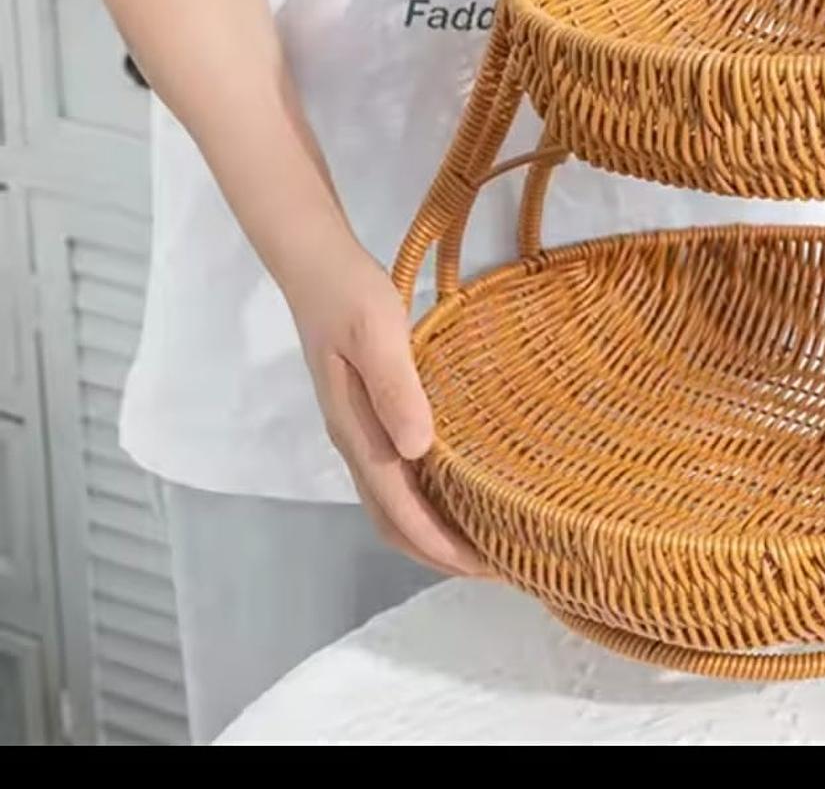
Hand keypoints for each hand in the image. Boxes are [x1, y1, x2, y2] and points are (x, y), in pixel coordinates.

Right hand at [285, 241, 486, 575]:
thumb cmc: (351, 296)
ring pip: (391, 503)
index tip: (483, 566)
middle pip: (392, 521)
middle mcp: (356, 442)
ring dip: (431, 532)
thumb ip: (395, 388)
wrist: (317, 267)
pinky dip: (425, 501)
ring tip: (483, 541)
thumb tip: (417, 450)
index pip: (398, 508)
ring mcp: (359, 431)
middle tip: (495, 567)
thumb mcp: (378, 333)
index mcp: (357, 431)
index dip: (438, 545)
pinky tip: (458, 490)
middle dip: (438, 554)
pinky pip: (395, 477)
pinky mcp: (368, 415)